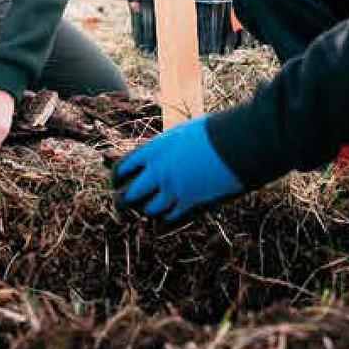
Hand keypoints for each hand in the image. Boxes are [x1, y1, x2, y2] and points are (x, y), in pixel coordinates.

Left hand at [112, 116, 243, 222]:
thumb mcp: (179, 134)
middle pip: (130, 194)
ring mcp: (172, 188)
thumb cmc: (208, 132)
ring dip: (148, 209)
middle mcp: (158, 171)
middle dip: (124, 201)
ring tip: (148, 208)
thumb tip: (157, 153)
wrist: (232, 143)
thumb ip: (164, 147)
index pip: (122, 167)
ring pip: (149, 209)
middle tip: (123, 203)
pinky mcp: (188, 201)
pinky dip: (166, 216)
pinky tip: (167, 213)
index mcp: (152, 150)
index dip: (117, 177)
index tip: (117, 182)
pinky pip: (169, 216)